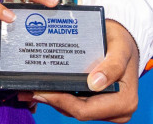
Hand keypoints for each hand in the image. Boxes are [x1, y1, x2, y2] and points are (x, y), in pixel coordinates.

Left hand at [22, 20, 139, 121]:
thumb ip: (112, 66)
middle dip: (53, 100)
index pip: (87, 110)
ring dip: (52, 99)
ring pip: (73, 109)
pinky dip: (59, 95)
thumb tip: (95, 84)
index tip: (42, 90)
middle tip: (28, 89)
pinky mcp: (96, 103)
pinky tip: (42, 86)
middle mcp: (116, 111)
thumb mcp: (120, 49)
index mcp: (124, 102)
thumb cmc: (122, 43)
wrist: (123, 40)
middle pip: (77, 111)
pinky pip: (75, 103)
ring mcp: (105, 109)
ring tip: (29, 87)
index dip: (62, 102)